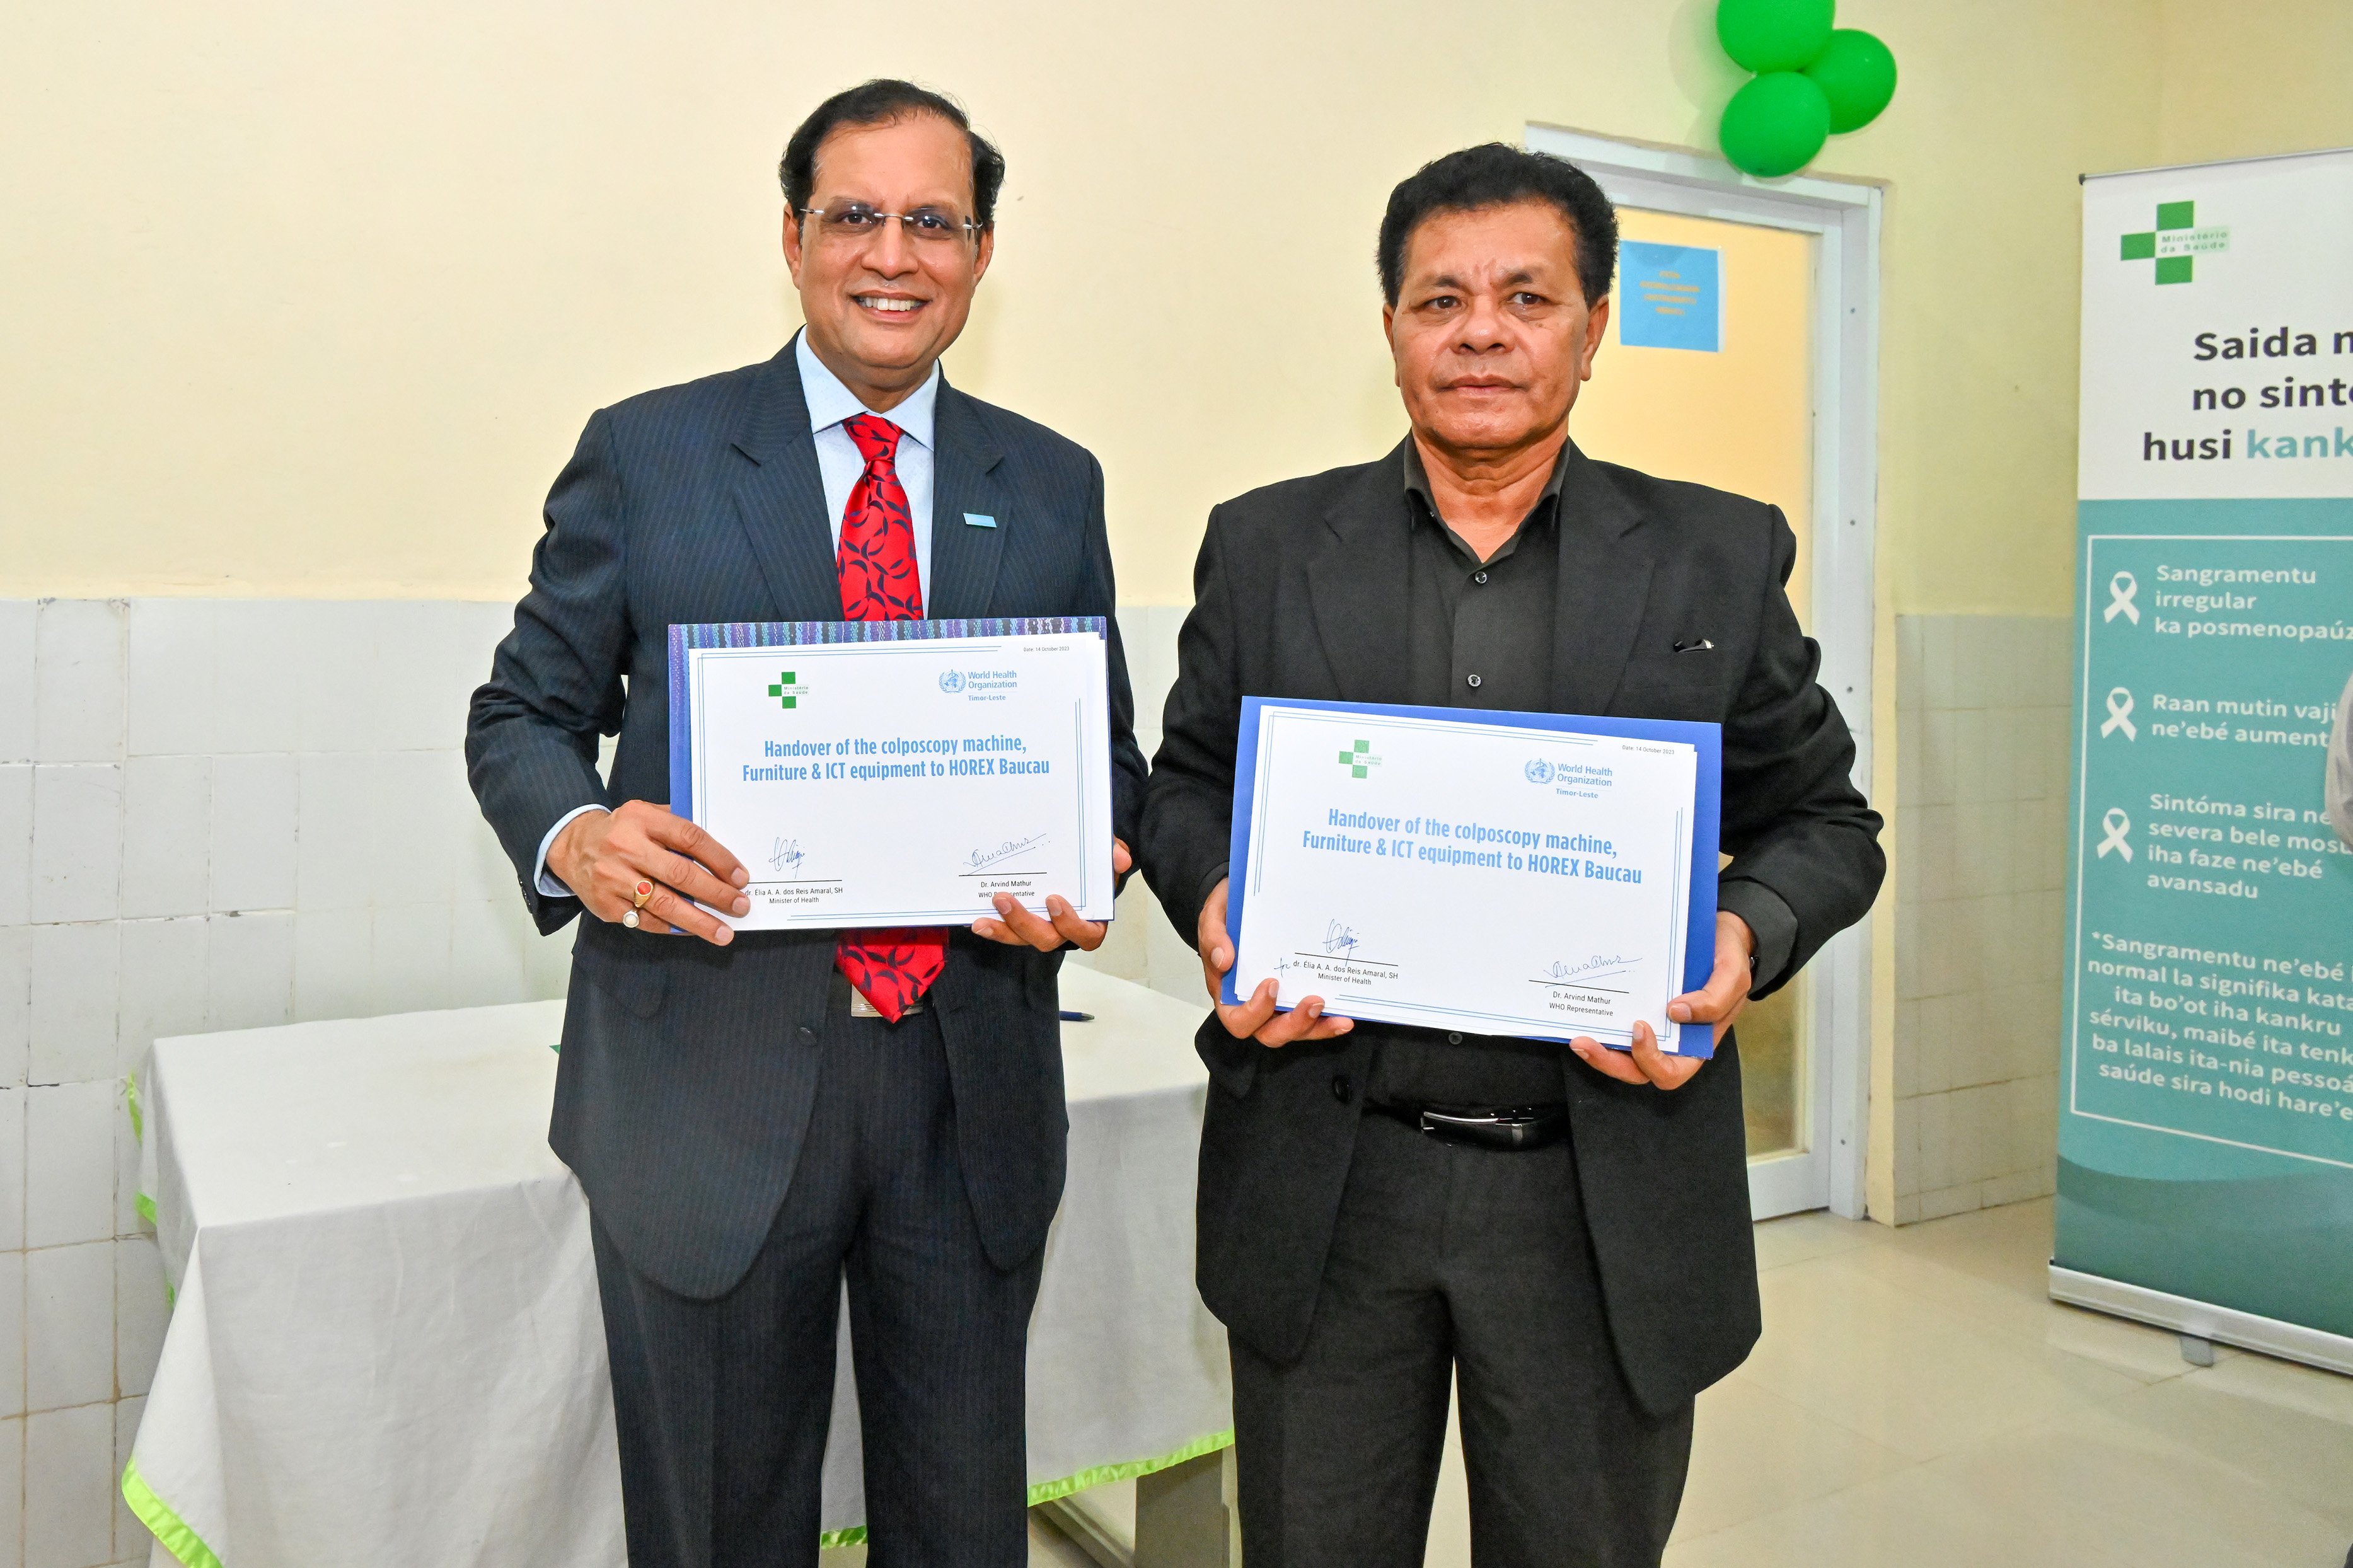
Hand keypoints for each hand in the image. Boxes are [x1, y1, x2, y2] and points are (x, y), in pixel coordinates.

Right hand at [550, 801, 749, 945]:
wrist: (573, 845)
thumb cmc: (622, 831)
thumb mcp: (646, 814)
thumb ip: (678, 827)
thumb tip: (722, 856)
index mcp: (641, 818)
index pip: (689, 837)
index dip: (719, 859)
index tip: (741, 878)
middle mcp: (625, 847)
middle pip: (679, 874)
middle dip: (715, 894)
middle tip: (740, 906)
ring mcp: (612, 878)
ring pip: (664, 904)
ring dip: (698, 921)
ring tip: (723, 932)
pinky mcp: (606, 904)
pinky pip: (646, 921)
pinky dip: (673, 928)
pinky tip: (692, 930)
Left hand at [970, 839, 1131, 952]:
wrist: (1076, 857)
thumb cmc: (1092, 861)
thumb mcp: (1104, 853)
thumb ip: (1112, 853)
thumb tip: (1119, 859)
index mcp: (1091, 919)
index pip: (1086, 935)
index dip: (1070, 924)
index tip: (1054, 901)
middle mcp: (1063, 930)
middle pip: (1046, 940)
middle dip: (1023, 923)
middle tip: (1003, 899)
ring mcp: (1040, 928)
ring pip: (1021, 939)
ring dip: (1002, 930)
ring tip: (981, 920)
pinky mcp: (1020, 923)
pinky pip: (1005, 931)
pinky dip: (992, 926)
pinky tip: (972, 918)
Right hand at [1196, 877, 1353, 1047]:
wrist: (1244, 903)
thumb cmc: (1227, 915)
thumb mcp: (1213, 916)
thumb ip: (1213, 936)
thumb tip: (1224, 959)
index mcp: (1228, 994)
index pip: (1238, 1020)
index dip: (1255, 1012)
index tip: (1272, 984)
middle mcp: (1254, 1006)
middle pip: (1270, 1034)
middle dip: (1294, 1024)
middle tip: (1315, 1002)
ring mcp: (1278, 1005)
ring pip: (1295, 1030)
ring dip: (1317, 1028)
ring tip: (1340, 1016)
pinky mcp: (1297, 996)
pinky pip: (1312, 1019)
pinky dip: (1328, 1020)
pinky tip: (1345, 1015)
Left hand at [1568, 911, 1753, 1089]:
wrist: (1718, 931)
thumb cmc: (1728, 956)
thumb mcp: (1733, 974)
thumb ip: (1715, 998)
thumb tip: (1678, 1013)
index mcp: (1695, 1043)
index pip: (1670, 1072)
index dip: (1650, 1060)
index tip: (1639, 1026)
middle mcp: (1669, 1040)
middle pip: (1636, 1070)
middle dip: (1608, 1062)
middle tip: (1584, 1043)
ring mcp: (1650, 1025)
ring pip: (1620, 1054)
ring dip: (1597, 1050)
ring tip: (1576, 1036)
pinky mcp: (1634, 1007)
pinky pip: (1614, 1024)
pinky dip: (1598, 1023)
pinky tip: (1584, 1009)